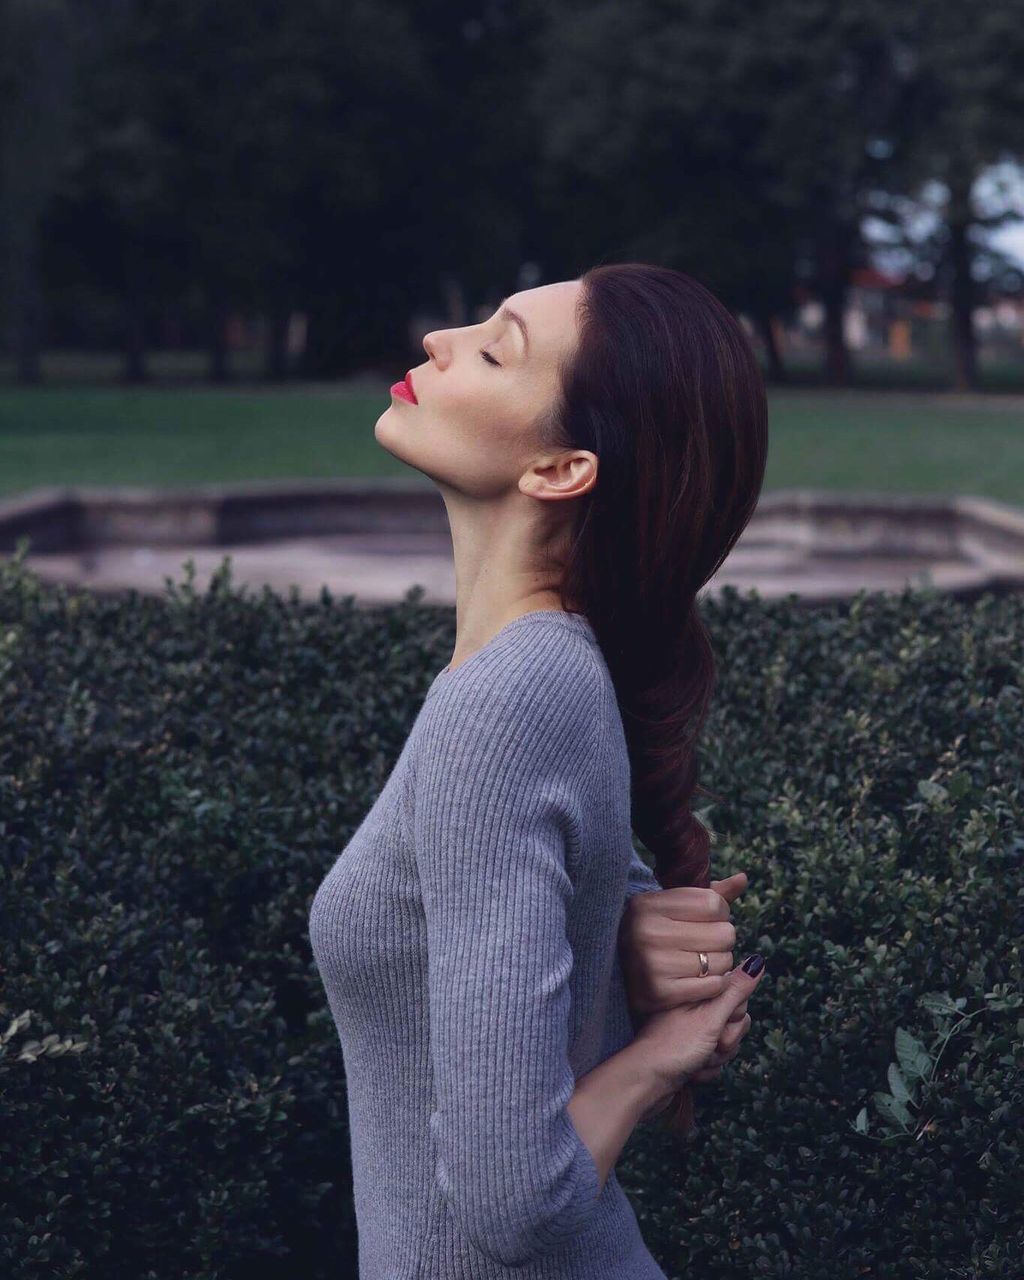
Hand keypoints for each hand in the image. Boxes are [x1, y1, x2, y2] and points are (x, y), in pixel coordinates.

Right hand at [619, 871, 748, 1014]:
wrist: (624, 980)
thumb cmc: (659, 936)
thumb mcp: (676, 909)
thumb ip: (711, 894)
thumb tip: (743, 878)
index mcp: (647, 904)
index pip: (714, 903)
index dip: (719, 914)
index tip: (706, 921)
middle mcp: (645, 931)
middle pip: (723, 933)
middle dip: (721, 940)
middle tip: (703, 945)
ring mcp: (650, 963)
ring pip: (723, 961)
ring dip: (720, 965)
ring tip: (700, 963)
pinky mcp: (660, 993)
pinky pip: (714, 986)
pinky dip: (714, 986)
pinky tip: (698, 981)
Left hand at [630, 956, 765, 1116]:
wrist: (646, 1081)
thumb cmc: (675, 1046)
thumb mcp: (710, 1017)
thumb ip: (736, 990)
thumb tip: (757, 960)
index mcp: (698, 992)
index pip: (737, 997)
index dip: (734, 1015)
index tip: (720, 1024)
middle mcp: (695, 1008)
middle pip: (734, 1022)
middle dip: (727, 1040)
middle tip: (710, 1045)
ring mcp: (691, 1030)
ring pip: (726, 1043)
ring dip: (717, 1058)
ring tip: (698, 1061)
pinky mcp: (689, 1050)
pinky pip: (714, 1059)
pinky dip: (707, 1068)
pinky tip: (693, 1072)